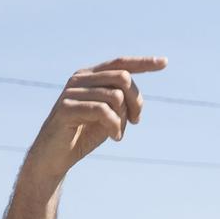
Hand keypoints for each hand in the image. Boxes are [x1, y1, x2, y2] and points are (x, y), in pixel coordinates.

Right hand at [24, 55, 166, 183]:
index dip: (143, 62)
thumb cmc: (83, 135)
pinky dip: (114, 126)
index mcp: (90, 76)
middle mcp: (80, 78)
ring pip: (115, 96)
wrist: (54, 156)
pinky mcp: (67, 107)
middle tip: (136, 121)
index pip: (120, 63)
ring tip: (118, 134)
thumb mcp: (109, 118)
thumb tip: (133, 99)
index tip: (165, 62)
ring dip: (123, 119)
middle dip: (137, 101)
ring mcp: (72, 91)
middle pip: (123, 78)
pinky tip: (115, 137)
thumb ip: (122, 105)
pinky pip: (102, 111)